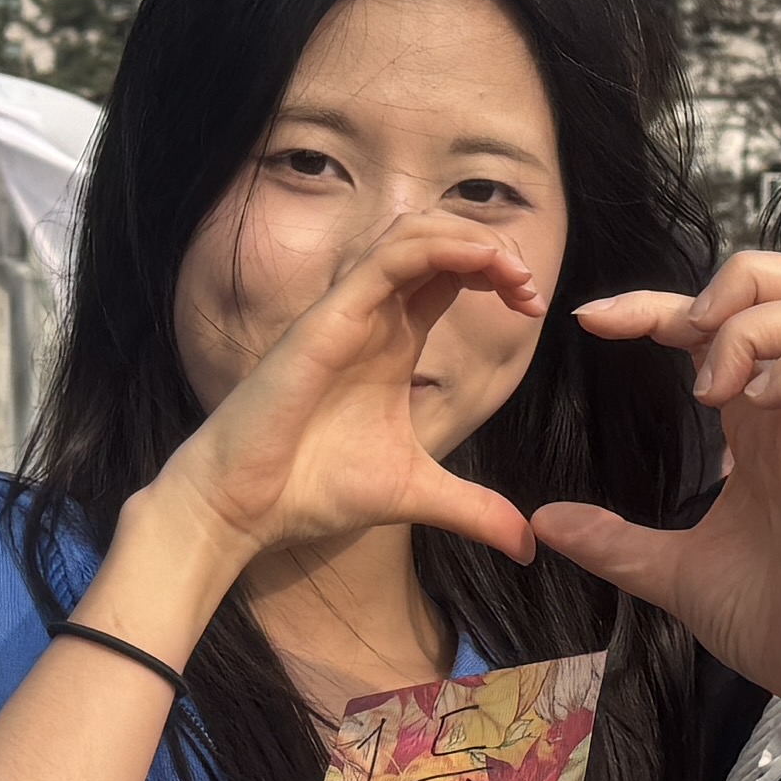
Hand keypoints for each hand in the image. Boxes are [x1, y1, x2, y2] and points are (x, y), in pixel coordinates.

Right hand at [146, 216, 549, 583]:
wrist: (246, 508)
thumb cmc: (314, 492)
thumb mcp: (417, 495)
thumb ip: (475, 510)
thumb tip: (527, 548)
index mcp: (393, 343)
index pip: (449, 275)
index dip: (496, 275)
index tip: (534, 309)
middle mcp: (373, 317)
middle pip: (438, 240)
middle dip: (493, 250)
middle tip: (529, 292)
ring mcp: (349, 311)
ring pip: (413, 233)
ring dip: (471, 239)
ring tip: (512, 276)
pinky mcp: (328, 317)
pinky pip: (388, 257)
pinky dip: (439, 248)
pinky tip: (480, 266)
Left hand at [536, 255, 780, 723]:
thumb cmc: (768, 614)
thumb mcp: (669, 571)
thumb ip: (613, 541)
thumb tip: (543, 521)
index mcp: (757, 421)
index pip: (716, 320)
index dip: (653, 302)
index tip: (592, 321)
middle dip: (732, 280)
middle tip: (684, 337)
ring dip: (752, 327)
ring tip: (712, 388)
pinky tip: (750, 408)